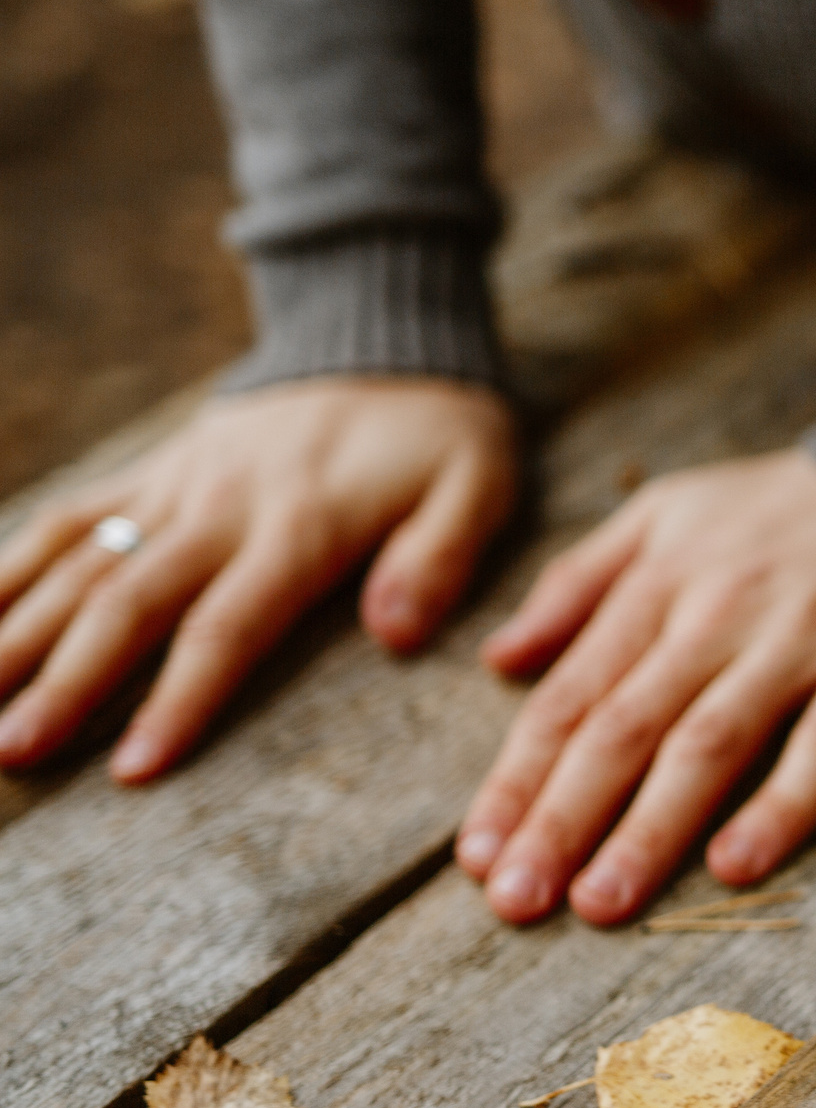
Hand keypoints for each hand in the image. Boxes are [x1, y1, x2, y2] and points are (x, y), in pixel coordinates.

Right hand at [0, 377, 516, 776]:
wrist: (383, 338)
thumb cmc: (442, 430)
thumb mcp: (477, 486)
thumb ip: (437, 559)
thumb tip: (398, 636)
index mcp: (299, 524)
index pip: (226, 624)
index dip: (178, 697)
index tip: (133, 769)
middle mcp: (218, 506)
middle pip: (128, 601)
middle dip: (67, 680)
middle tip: (14, 751)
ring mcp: (174, 487)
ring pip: (78, 563)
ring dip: (17, 630)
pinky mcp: (152, 473)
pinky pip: (71, 519)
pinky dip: (10, 565)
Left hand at [455, 449, 815, 925]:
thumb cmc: (789, 508)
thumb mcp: (668, 512)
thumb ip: (582, 581)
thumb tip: (500, 660)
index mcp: (662, 579)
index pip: (572, 694)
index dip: (519, 778)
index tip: (476, 857)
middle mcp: (719, 614)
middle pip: (624, 727)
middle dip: (561, 819)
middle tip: (517, 902)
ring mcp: (800, 644)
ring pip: (710, 743)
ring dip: (649, 828)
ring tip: (601, 903)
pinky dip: (781, 806)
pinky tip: (736, 865)